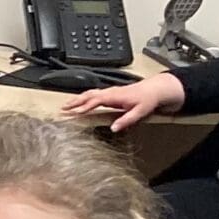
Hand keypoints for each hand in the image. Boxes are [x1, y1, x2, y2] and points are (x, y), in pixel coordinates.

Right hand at [61, 70, 184, 129]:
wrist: (155, 89)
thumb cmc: (147, 100)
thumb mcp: (140, 112)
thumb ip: (126, 120)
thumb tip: (113, 128)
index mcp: (115, 96)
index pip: (95, 101)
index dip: (84, 107)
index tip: (74, 113)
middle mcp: (110, 92)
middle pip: (88, 95)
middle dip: (74, 102)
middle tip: (63, 109)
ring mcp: (109, 92)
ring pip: (89, 93)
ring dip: (77, 99)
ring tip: (66, 106)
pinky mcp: (110, 93)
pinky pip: (93, 94)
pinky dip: (83, 97)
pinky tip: (80, 101)